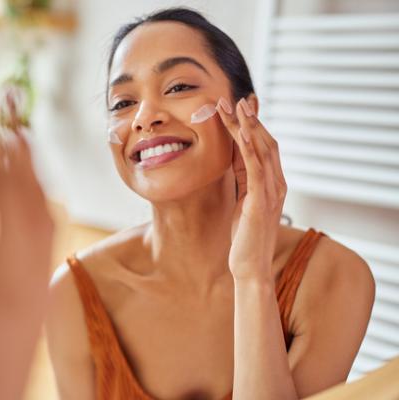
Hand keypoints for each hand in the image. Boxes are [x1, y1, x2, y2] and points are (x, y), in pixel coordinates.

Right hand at [0, 88, 53, 398]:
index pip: (0, 187)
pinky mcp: (41, 292)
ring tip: (14, 133)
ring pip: (48, 210)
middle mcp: (37, 272)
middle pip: (35, 191)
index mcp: (8, 274)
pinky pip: (49, 233)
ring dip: (31, 169)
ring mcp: (44, 282)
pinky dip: (37, 199)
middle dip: (15, 141)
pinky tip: (26, 190)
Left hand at [216, 97, 286, 280]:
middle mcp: (277, 183)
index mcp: (272, 183)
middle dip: (250, 119)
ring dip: (247, 126)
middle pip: (265, 142)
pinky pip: (256, 169)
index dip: (252, 125)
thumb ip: (242, 178)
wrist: (249, 266)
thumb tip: (235, 155)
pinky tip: (240, 133)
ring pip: (261, 150)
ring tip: (234, 106)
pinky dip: (249, 148)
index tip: (240, 106)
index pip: (263, 147)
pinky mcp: (260, 201)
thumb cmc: (243, 236)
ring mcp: (271, 192)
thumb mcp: (241, 199)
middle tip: (235, 99)